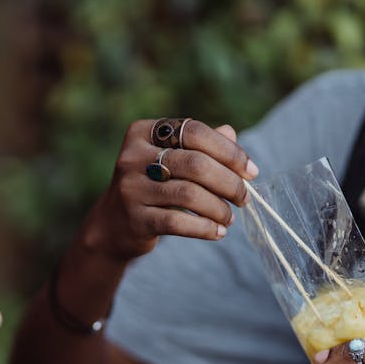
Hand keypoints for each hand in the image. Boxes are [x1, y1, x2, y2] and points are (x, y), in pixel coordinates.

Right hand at [84, 119, 258, 260]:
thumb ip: (201, 145)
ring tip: (229, 218)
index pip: (195, 131)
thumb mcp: (171, 159)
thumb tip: (232, 135)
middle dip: (229, 183)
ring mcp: (131, 188)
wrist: (112, 225)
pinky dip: (204, 228)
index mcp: (143, 132)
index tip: (251, 171)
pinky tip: (217, 232)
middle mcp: (132, 156)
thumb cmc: (152, 186)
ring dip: (219, 208)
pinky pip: (178, 222)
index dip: (229, 151)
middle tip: (244, 198)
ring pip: (189, 195)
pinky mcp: (134, 219)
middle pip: (195, 164)